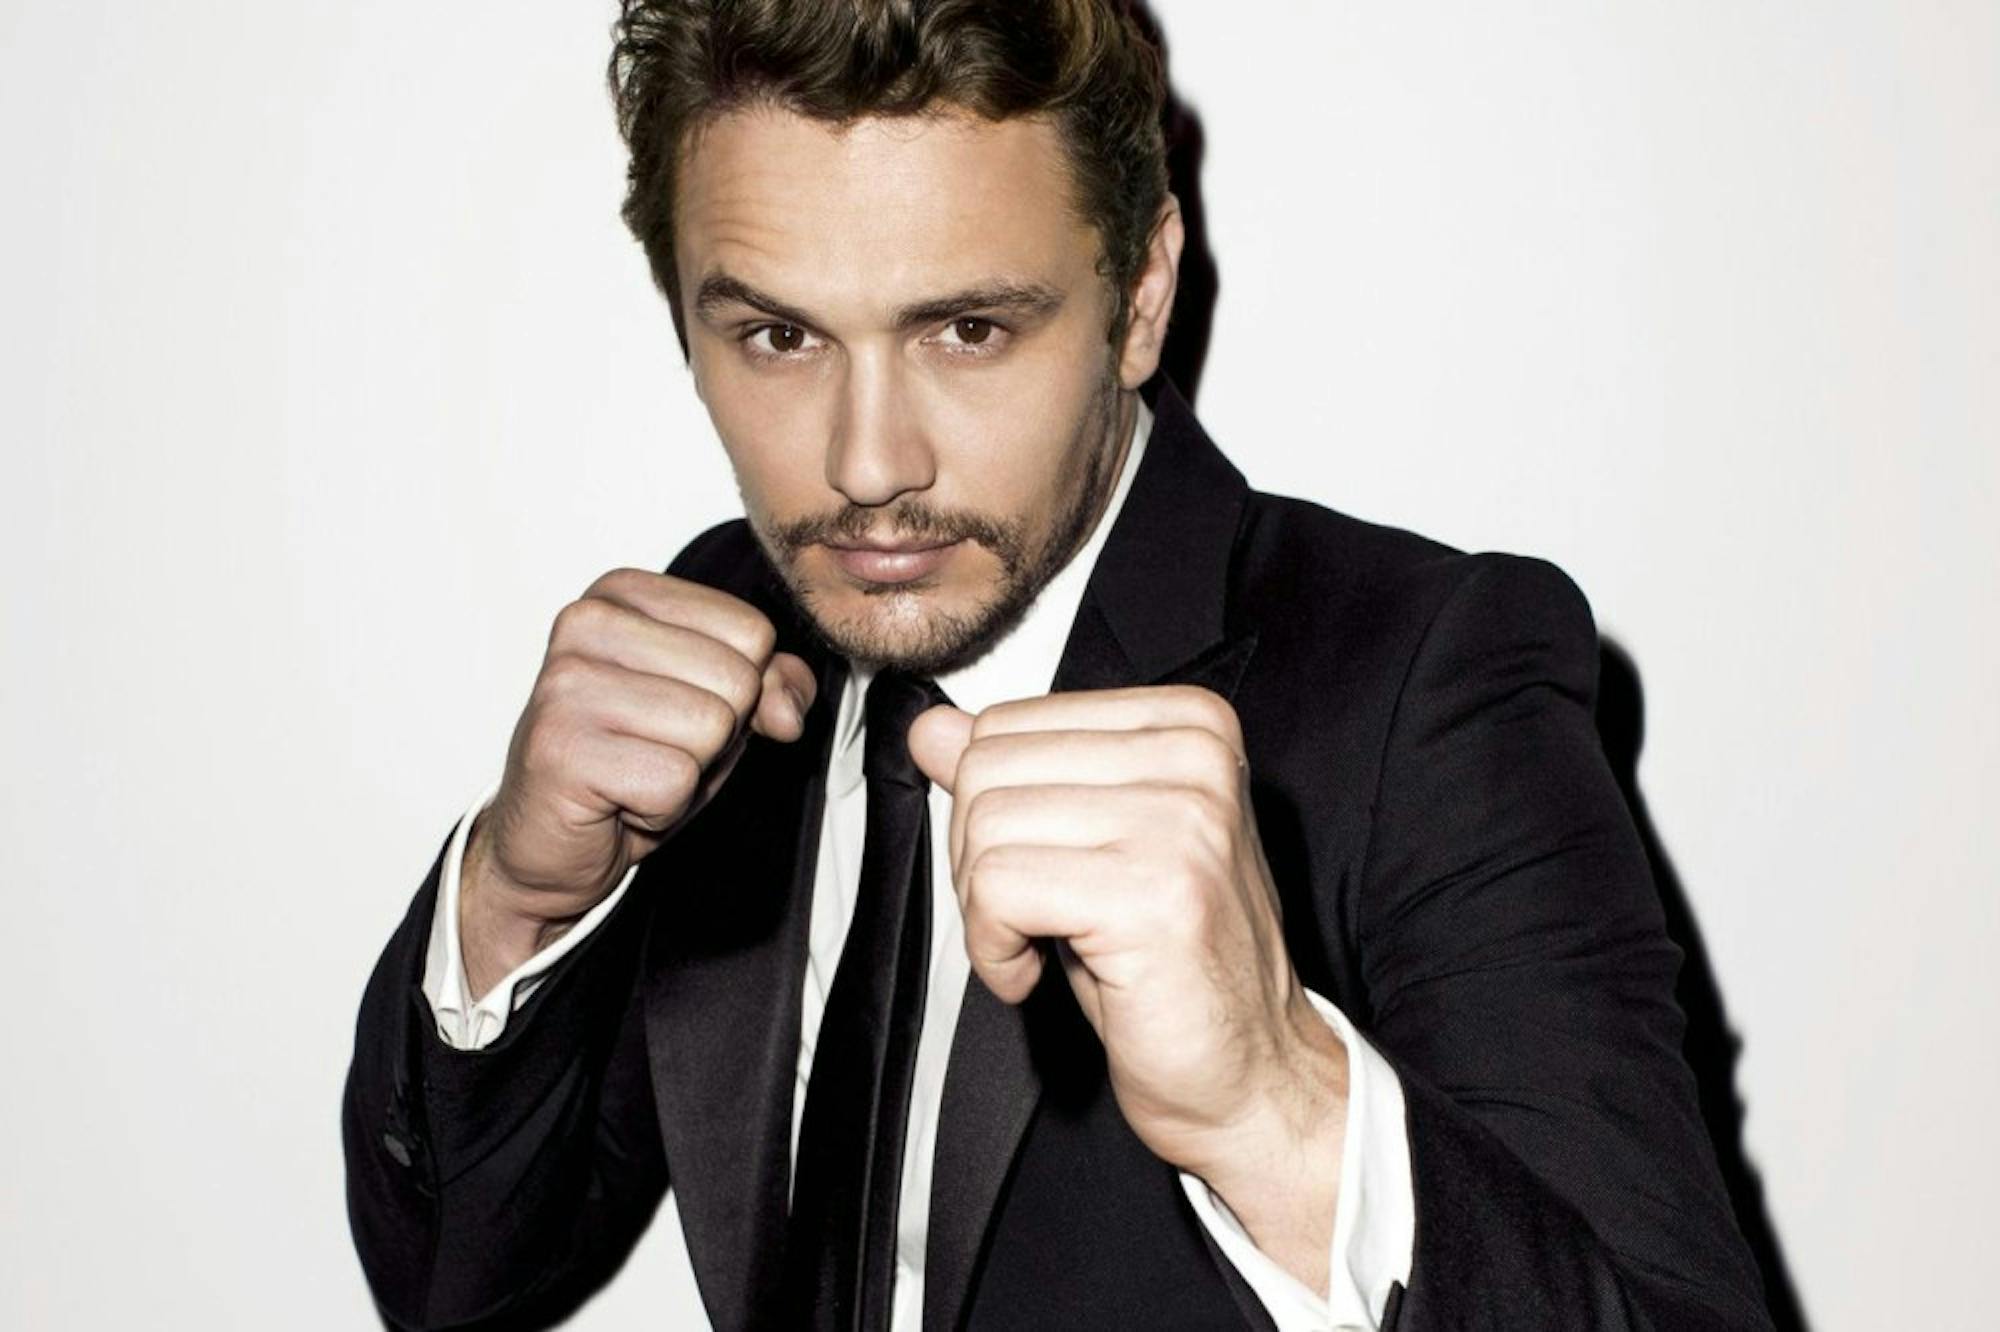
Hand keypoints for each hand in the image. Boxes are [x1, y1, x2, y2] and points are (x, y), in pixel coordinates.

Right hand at [461, 568, 816, 995]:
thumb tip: (787, 709)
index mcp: (624, 594)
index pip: (752, 631)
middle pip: (737, 679)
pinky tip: (617, 800)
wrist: (549, 842)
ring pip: (711, 727)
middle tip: (652, 750)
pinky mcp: (560, 747)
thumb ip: (770, 686)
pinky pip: (675, 780)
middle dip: (714, 736)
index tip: (677, 711)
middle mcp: (587, 622)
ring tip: (634, 773)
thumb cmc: (629, 764)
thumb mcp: (717, 709)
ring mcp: (566, 683)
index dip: (739, 692)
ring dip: (687, 772)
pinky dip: (661, 809)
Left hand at [908, 686, 1346, 1291]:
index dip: (991, 810)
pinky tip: (1034, 974)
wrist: (1252, 1073)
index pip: (1008, 721)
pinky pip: (998, 887)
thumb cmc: (1174, 968)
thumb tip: (932, 728)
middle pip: (988, 767)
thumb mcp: (1088, 845)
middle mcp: (1196, 757)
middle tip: (1030, 918)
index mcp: (1189, 726)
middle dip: (977, 856)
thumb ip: (1018, 775)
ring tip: (1040, 945)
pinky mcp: (1154, 892)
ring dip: (984, 909)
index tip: (1039, 870)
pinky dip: (991, 947)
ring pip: (986, 825)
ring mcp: (1182, 821)